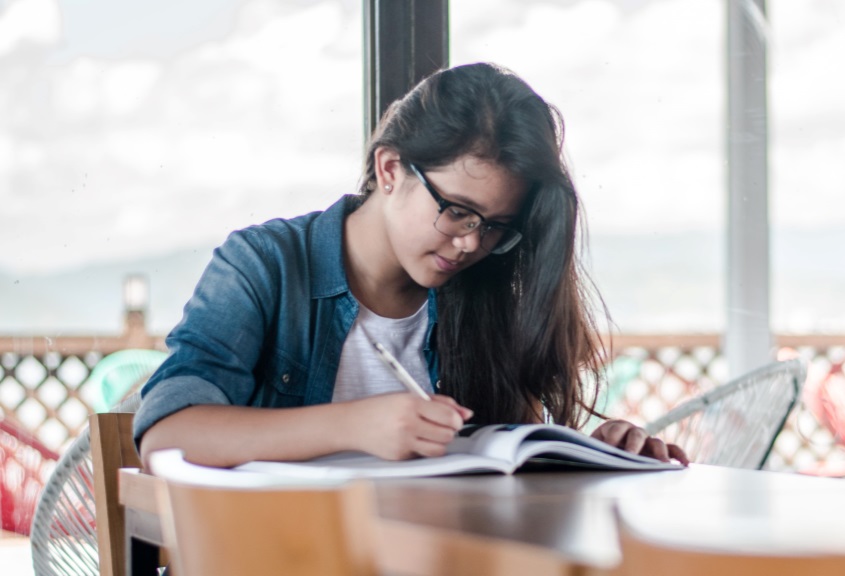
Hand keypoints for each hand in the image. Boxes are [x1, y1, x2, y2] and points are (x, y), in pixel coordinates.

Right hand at [344, 393, 472, 460]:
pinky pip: (423, 456)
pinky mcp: (400, 457)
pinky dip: (423, 449)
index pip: (448, 416)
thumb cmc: (380, 408)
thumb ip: (439, 403)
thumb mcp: (408, 396)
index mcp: (410, 403)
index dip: (456, 419)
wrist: (353, 424)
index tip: (455, 419)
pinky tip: (412, 440)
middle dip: (448, 431)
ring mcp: (403, 442)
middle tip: (440, 426)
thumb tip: (466, 413)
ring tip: (429, 434)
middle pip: (447, 434)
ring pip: (439, 449)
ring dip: (439, 442)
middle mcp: (407, 423)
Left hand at [590, 419, 688, 465]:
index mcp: (614, 427)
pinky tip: (685, 464)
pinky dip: (679, 455)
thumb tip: (592, 458)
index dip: (612, 436)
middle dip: (634, 444)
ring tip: (663, 463)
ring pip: (657, 442)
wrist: (602, 453)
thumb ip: (594, 452)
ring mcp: (647, 441)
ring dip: (660, 452)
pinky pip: (671, 450)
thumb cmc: (596, 452)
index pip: (616, 428)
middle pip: (637, 434)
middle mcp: (633, 432)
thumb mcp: (592, 450)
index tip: (608, 446)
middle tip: (631, 455)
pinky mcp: (658, 451)